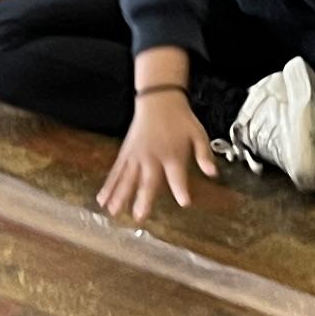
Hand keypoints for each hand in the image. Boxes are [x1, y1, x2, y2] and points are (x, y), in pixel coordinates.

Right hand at [101, 90, 218, 220]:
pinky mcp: (126, 153)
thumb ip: (204, 155)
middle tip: (139, 216)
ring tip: (113, 211)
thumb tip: (213, 173)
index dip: (181, 188)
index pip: (178, 174)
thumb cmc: (180, 119)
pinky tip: (102, 199)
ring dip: (119, 195)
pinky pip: (116, 171)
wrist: (158, 99)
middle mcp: (152, 157)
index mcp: (172, 154)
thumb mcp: (198, 134)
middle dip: (143, 198)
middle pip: (147, 180)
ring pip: (127, 178)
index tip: (184, 202)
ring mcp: (136, 155)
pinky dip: (109, 185)